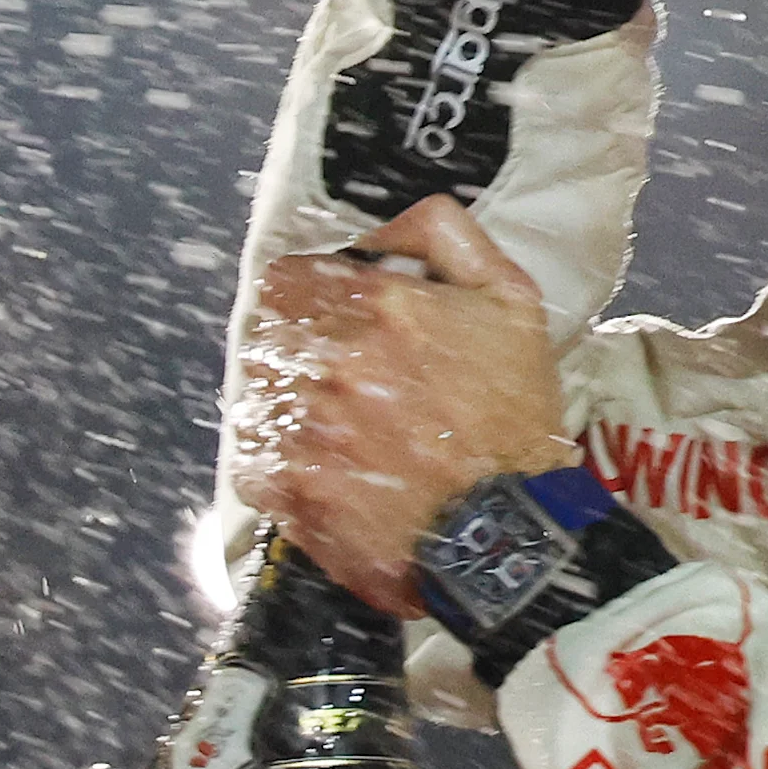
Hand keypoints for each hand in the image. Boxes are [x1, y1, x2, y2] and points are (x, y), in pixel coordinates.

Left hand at [229, 197, 575, 617]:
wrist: (513, 537)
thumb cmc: (517, 417)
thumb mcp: (512, 299)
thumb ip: (443, 235)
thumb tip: (376, 231)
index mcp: (379, 307)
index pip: (284, 278)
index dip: (303, 296)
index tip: (325, 317)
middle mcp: (333, 362)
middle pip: (267, 336)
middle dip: (297, 351)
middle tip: (340, 380)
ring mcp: (306, 430)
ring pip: (256, 397)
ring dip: (286, 406)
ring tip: (335, 432)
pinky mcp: (291, 492)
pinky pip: (251, 460)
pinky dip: (275, 462)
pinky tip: (321, 470)